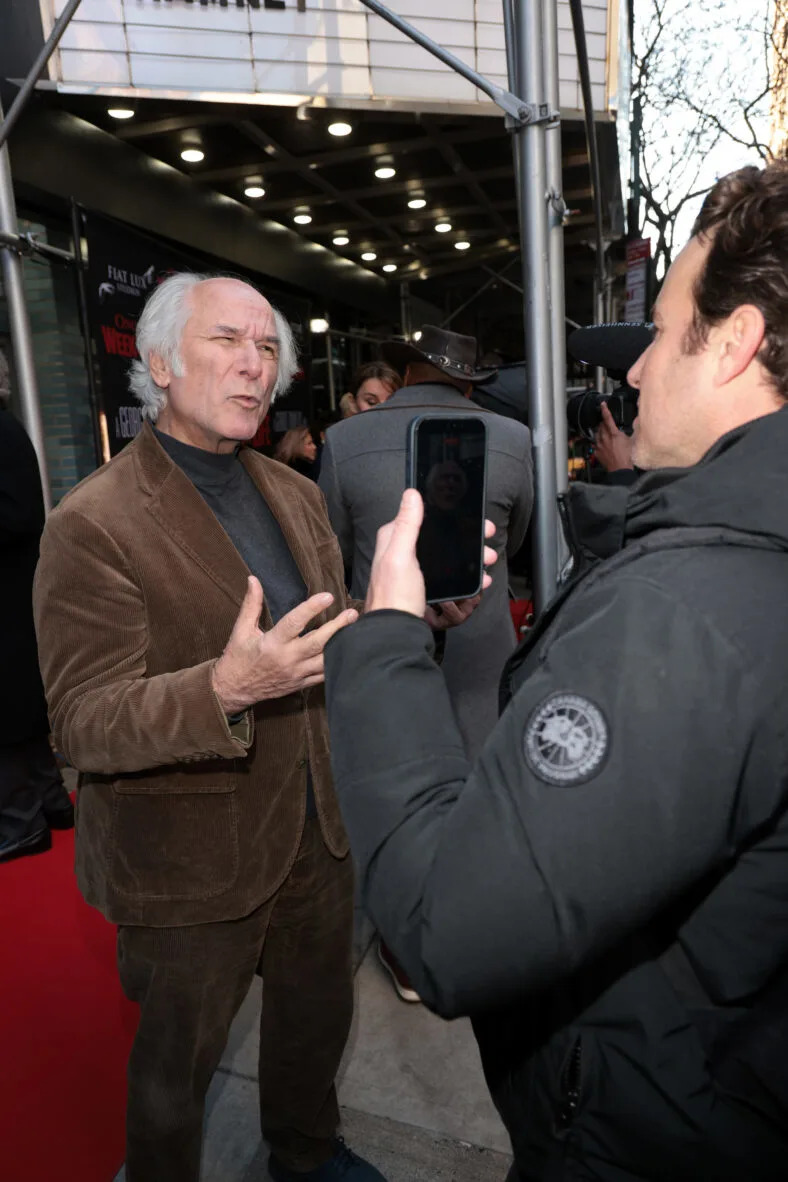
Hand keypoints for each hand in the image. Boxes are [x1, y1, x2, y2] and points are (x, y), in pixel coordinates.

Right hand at [212, 578, 358, 711]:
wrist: (235, 690)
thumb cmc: (238, 657)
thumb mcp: (241, 630)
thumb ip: (251, 604)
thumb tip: (253, 579)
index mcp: (272, 644)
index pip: (294, 623)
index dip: (312, 609)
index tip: (328, 596)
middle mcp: (287, 659)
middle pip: (317, 643)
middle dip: (337, 628)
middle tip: (353, 614)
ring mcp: (296, 674)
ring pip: (324, 660)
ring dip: (342, 646)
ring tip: (358, 631)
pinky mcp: (301, 684)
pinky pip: (323, 675)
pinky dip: (337, 664)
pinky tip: (350, 652)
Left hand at [365, 489, 496, 625]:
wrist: (396, 632)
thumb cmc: (394, 596)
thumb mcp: (401, 556)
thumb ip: (407, 525)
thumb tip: (411, 494)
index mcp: (394, 538)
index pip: (422, 516)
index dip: (448, 515)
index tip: (472, 519)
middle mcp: (402, 550)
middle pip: (440, 535)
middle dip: (466, 537)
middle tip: (486, 539)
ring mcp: (413, 568)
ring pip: (448, 554)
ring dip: (470, 555)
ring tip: (488, 560)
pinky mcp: (423, 584)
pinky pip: (449, 572)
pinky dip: (465, 573)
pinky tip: (479, 578)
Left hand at [592, 402, 633, 471]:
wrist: (620, 469)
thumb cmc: (627, 457)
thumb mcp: (631, 440)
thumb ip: (629, 432)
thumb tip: (632, 426)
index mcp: (614, 434)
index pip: (607, 418)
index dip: (604, 410)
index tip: (602, 404)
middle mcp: (605, 438)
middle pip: (601, 425)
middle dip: (604, 423)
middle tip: (607, 424)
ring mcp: (599, 445)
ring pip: (597, 434)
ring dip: (600, 432)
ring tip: (606, 435)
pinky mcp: (596, 452)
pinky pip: (595, 444)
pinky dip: (598, 442)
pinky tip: (603, 444)